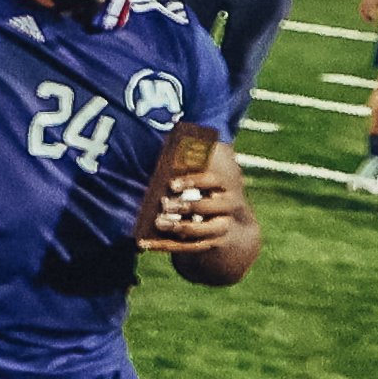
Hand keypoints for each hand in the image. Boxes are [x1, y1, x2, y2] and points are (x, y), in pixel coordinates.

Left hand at [147, 133, 256, 261]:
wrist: (233, 225)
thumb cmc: (211, 191)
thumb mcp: (206, 175)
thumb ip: (193, 158)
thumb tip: (167, 130)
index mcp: (225, 185)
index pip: (212, 181)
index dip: (192, 181)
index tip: (172, 184)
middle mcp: (228, 207)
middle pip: (206, 208)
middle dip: (184, 205)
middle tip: (162, 203)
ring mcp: (221, 228)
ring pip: (199, 231)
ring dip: (177, 226)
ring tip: (158, 222)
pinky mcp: (210, 244)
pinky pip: (187, 248)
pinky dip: (164, 246)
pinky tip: (144, 244)